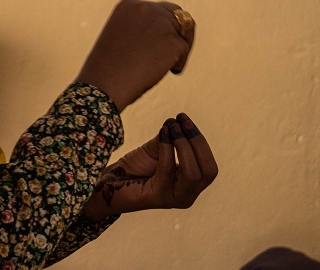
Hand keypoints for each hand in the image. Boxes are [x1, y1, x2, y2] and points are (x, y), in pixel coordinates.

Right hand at [75, 0, 194, 110]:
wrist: (103, 84)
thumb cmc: (107, 67)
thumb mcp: (120, 34)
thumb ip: (140, 28)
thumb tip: (164, 34)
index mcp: (129, 5)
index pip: (158, 8)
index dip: (163, 25)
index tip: (158, 41)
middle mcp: (146, 8)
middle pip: (176, 16)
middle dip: (178, 32)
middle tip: (176, 51)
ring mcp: (161, 24)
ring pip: (183, 32)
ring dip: (180, 47)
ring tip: (168, 65)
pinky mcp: (172, 43)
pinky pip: (185, 50)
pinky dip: (179, 63)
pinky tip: (167, 72)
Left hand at [81, 112, 216, 220]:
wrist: (110, 183)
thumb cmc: (135, 167)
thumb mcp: (157, 149)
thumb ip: (170, 139)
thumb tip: (177, 122)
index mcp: (191, 185)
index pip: (209, 166)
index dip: (200, 141)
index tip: (185, 118)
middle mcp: (187, 196)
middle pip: (208, 171)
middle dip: (197, 143)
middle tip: (181, 121)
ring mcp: (173, 199)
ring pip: (192, 174)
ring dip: (183, 145)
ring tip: (172, 127)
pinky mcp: (157, 198)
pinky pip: (167, 172)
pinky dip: (167, 149)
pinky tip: (162, 133)